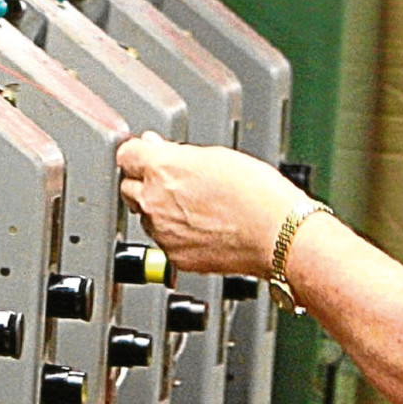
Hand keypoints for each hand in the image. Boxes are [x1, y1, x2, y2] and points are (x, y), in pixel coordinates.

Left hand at [116, 133, 307, 276]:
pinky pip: (165, 241)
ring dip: (162, 210)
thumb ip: (176, 152)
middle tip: (175, 182)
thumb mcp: (216, 156)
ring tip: (197, 207)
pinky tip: (203, 227)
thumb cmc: (257, 194)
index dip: (138, 154)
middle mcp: (154, 201)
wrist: (276, 235)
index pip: (126, 154)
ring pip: (147, 217)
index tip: (145, 156)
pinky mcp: (174, 256)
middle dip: (146, 183)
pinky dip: (176, 234)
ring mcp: (162, 232)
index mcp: (161, 169)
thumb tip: (156, 147)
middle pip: (129, 188)